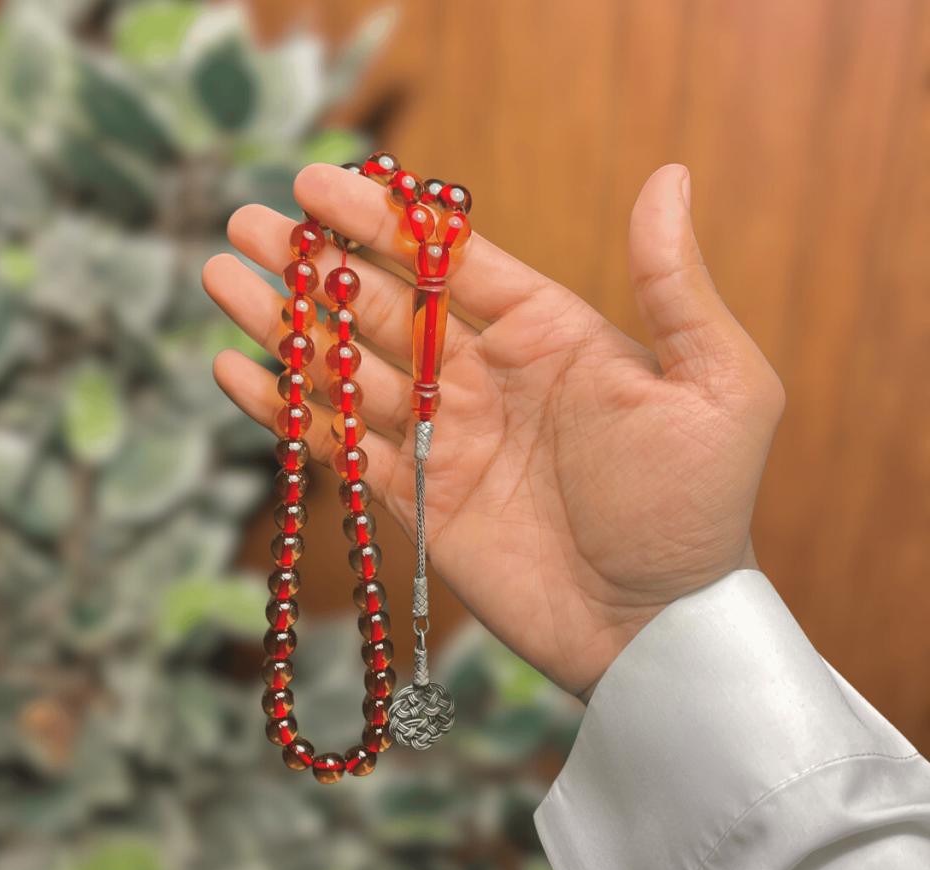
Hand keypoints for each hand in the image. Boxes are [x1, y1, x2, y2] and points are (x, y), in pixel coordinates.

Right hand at [203, 163, 783, 698]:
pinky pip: (339, 446)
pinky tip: (236, 372)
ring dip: (285, 326)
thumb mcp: (717, 387)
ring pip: (347, 370)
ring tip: (221, 280)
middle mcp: (486, 377)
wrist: (655, 626)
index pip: (452, 260)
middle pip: (383, 306)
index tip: (319, 183)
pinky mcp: (415, 499)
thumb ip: (678, 285)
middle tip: (247, 222)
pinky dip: (286, 412)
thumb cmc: (694, 509)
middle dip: (313, 264)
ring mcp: (444, 438)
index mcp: (549, 334)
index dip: (384, 221)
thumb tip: (670, 174)